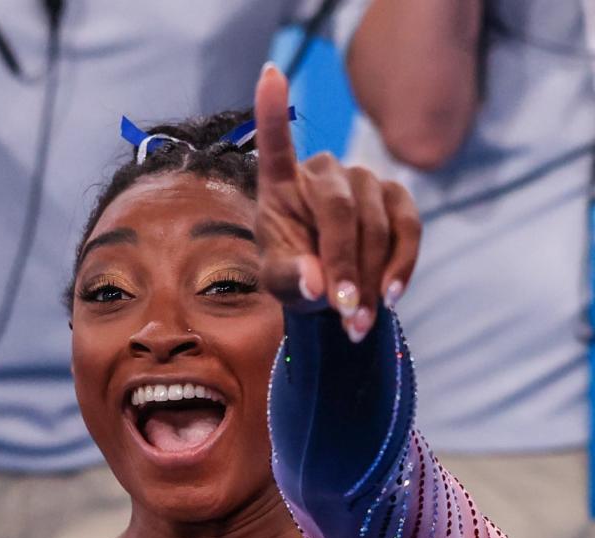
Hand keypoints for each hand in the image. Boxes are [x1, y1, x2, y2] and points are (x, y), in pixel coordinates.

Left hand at [253, 63, 421, 341]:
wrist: (331, 287)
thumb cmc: (295, 276)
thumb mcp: (279, 284)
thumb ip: (288, 280)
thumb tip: (315, 281)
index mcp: (281, 184)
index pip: (275, 144)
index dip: (273, 112)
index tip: (270, 75)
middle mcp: (324, 171)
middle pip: (339, 211)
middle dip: (344, 265)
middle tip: (344, 312)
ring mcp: (364, 179)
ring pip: (376, 226)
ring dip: (372, 279)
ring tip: (359, 323)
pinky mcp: (397, 197)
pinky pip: (408, 229)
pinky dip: (402, 266)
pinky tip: (391, 298)